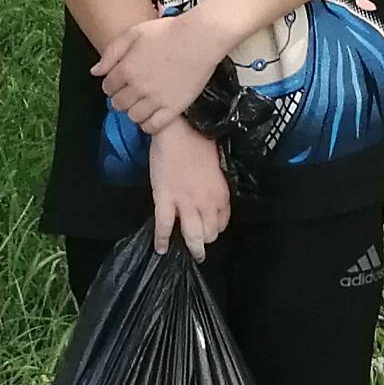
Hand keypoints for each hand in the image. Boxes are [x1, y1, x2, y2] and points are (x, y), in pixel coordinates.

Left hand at [94, 6, 226, 134]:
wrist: (200, 38)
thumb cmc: (167, 31)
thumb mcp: (134, 33)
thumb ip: (112, 52)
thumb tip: (95, 72)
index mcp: (125, 69)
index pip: (108, 87)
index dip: (112, 85)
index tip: (120, 81)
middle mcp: (137, 88)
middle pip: (119, 104)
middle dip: (121, 99)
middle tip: (131, 92)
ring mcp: (156, 100)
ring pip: (134, 117)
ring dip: (134, 111)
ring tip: (141, 103)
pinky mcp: (173, 108)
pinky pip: (153, 126)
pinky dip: (148, 124)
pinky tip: (151, 116)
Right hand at [147, 118, 230, 256]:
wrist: (180, 131)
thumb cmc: (199, 143)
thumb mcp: (217, 169)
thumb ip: (215, 188)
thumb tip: (209, 199)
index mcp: (221, 195)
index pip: (222, 222)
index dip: (216, 228)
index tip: (209, 227)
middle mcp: (206, 203)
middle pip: (209, 233)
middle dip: (205, 241)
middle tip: (200, 245)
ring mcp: (185, 202)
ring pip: (191, 235)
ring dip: (192, 247)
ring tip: (190, 253)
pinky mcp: (164, 198)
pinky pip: (163, 225)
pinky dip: (162, 240)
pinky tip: (161, 249)